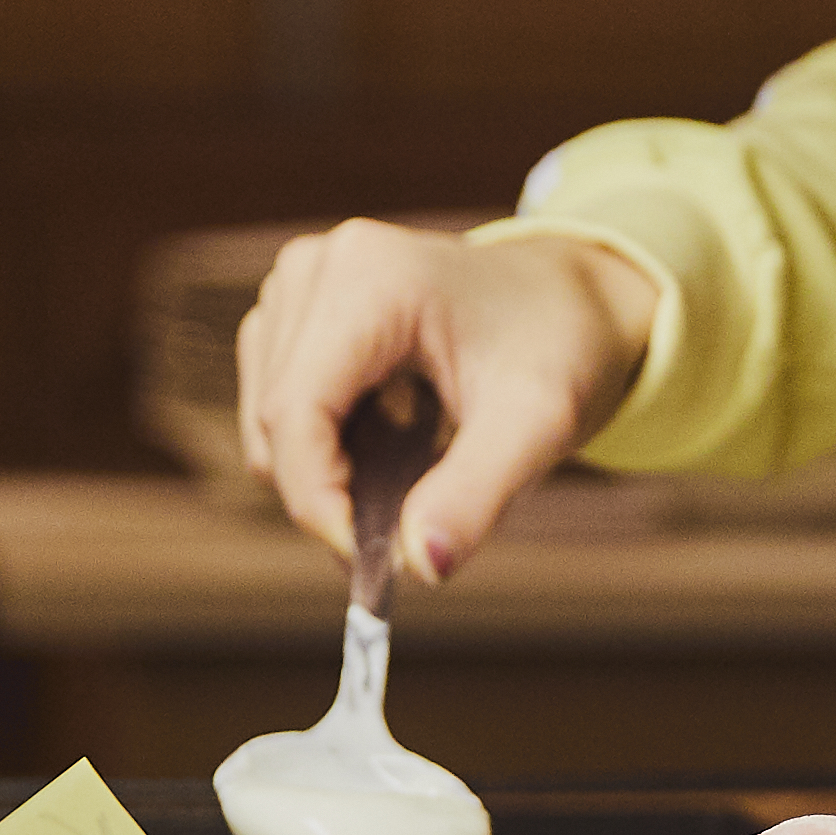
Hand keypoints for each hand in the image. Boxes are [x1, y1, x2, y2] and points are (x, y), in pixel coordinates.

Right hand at [235, 219, 655, 589]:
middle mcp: (318, 267)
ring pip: (268, 425)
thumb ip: (477, 495)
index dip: (318, 500)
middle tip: (406, 541)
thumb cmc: (560, 346)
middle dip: (329, 497)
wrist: (567, 299)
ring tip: (412, 478)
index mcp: (370, 277)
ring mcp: (297, 285)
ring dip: (325, 477)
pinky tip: (389, 445)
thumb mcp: (540, 423)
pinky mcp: (292, 312)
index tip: (372, 564)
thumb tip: (421, 567)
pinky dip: (323, 451)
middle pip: (275, 423)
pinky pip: (276, 410)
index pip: (295, 412)